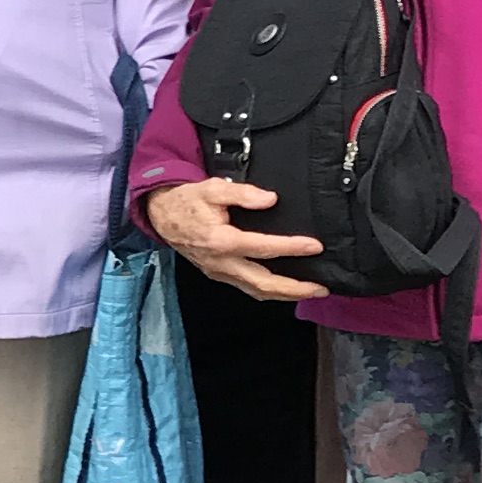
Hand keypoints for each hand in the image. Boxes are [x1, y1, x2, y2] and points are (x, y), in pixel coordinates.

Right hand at [144, 177, 328, 300]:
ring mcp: (218, 272)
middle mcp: (220, 262)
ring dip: (284, 294)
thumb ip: (243, 194)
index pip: (264, 248)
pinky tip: (284, 288)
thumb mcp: (213, 188)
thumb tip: (270, 200)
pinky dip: (268, 291)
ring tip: (309, 292)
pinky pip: (247, 288)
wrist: (161, 215)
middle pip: (263, 282)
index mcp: (221, 241)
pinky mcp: (218, 274)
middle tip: (320, 287)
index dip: (292, 247)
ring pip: (256, 291)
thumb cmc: (188, 200)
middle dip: (294, 288)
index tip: (315, 246)